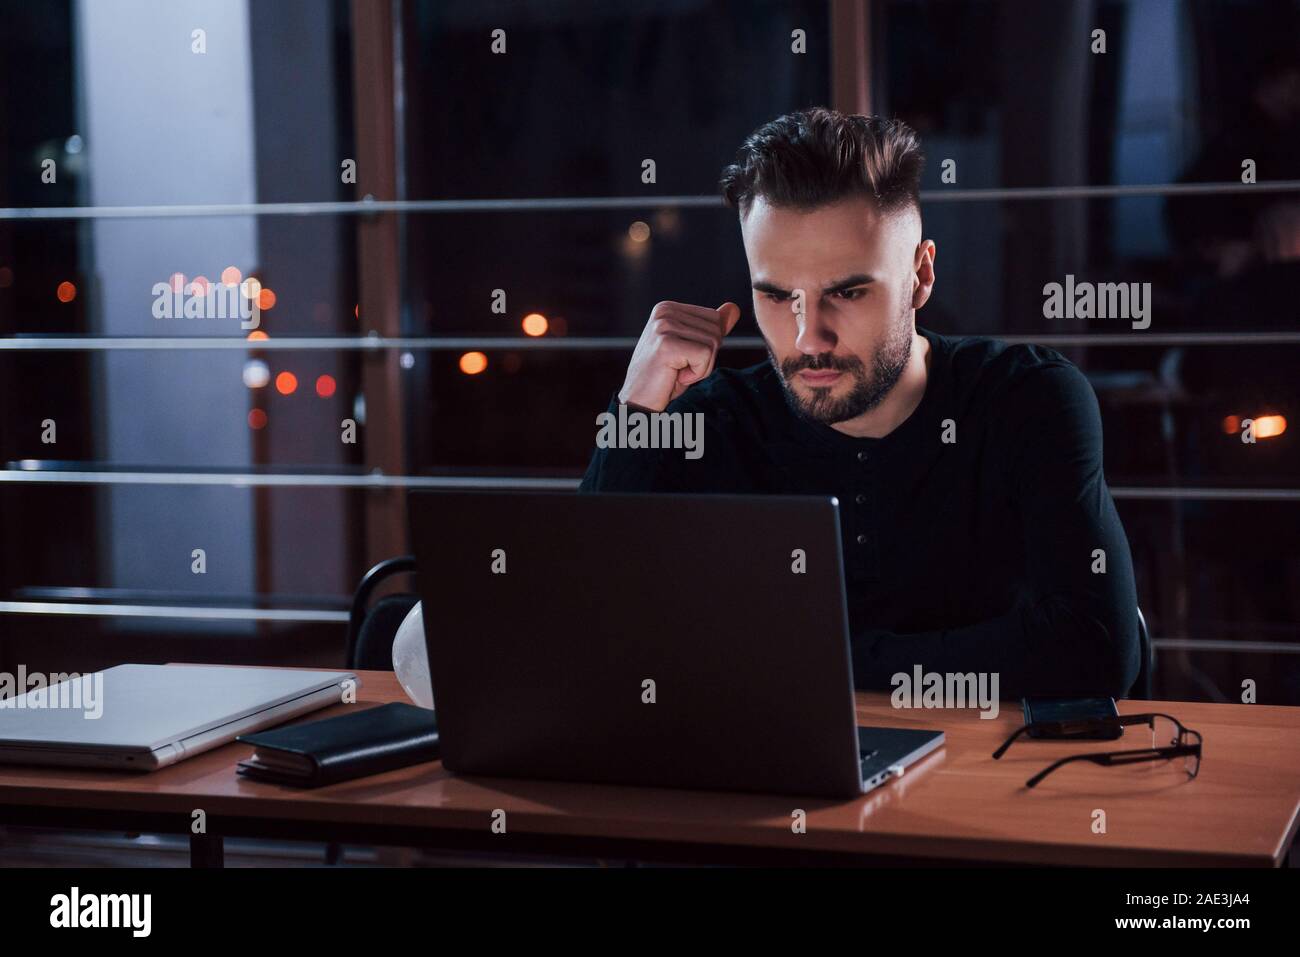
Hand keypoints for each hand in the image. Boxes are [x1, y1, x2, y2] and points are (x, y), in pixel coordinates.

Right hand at [617, 301, 741, 410]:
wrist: (639, 402)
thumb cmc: (665, 378)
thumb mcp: (692, 350)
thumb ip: (712, 328)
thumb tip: (734, 308)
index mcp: (668, 308)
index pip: (714, 319)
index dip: (707, 346)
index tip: (682, 358)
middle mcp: (664, 312)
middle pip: (716, 330)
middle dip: (705, 357)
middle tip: (679, 368)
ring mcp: (664, 326)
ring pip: (713, 343)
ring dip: (700, 367)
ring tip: (676, 372)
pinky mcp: (666, 344)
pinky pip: (705, 355)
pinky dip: (697, 373)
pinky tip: (676, 377)